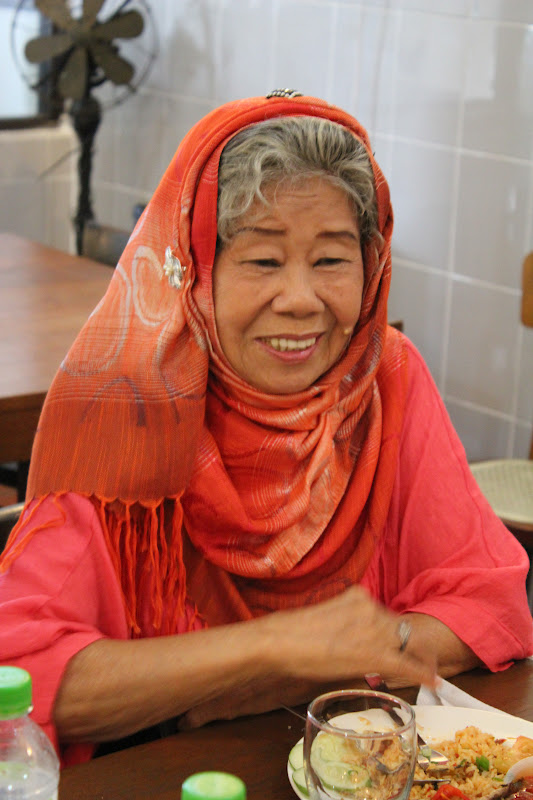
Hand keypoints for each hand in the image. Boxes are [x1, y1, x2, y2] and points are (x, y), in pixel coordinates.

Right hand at [179, 586, 437, 728]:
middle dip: (408, 648)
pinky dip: (421, 673)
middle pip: (399, 630)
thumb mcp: (327, 619)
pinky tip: (432, 681)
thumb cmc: (294, 633)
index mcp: (358, 595)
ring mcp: (374, 628)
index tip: (408, 646)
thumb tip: (356, 643)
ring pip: (403, 646)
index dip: (399, 636)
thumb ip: (348, 625)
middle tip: (418, 662)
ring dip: (410, 659)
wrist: (281, 640)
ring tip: (422, 672)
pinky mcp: (374, 652)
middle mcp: (371, 607)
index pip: (388, 617)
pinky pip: (405, 663)